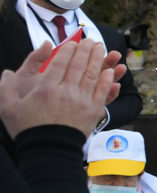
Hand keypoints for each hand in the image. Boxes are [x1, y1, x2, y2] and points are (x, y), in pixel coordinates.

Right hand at [0, 40, 120, 136]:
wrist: (48, 151)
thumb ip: (6, 88)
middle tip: (90, 41)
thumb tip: (7, 72)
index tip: (72, 43)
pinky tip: (110, 71)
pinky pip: (102, 91)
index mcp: (45, 89)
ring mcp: (81, 101)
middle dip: (86, 50)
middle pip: (78, 65)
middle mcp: (65, 93)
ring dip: (98, 59)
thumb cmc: (27, 129)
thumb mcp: (8, 108)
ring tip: (101, 48)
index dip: (67, 50)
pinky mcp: (93, 111)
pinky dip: (107, 80)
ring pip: (92, 75)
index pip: (59, 63)